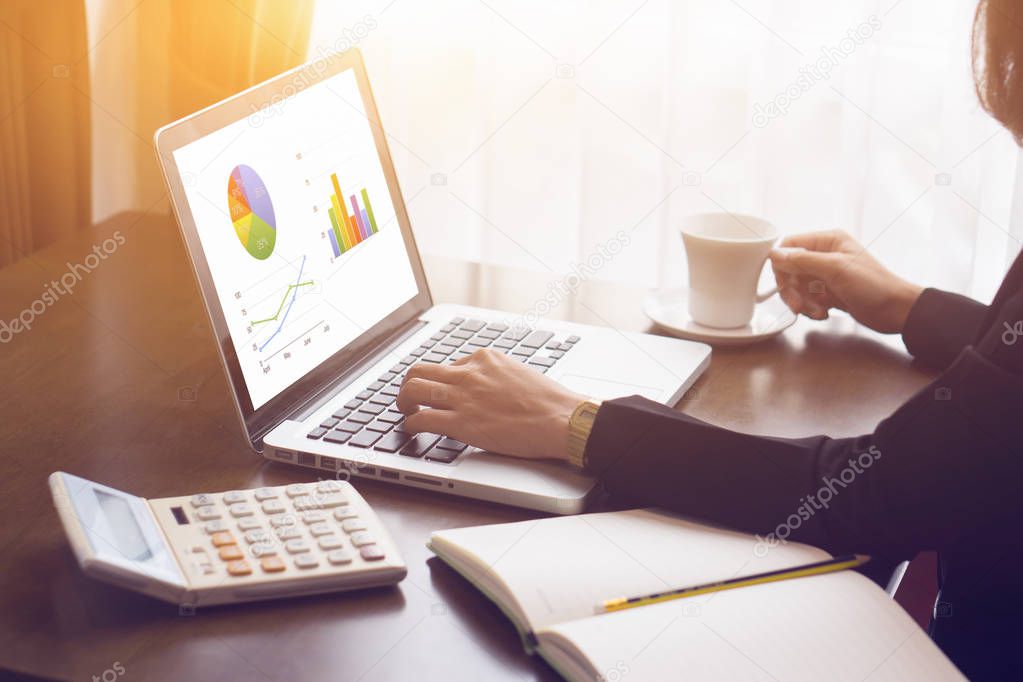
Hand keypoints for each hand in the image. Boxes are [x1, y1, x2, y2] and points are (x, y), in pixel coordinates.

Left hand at [395, 349, 585, 461]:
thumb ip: (498, 377)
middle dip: (410, 382)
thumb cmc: (551, 402)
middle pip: (421, 369)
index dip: (444, 380)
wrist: (562, 419)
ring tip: (405, 410)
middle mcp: (469, 372)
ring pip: (414, 388)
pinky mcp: (461, 422)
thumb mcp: (521, 374)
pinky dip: (411, 424)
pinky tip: (412, 429)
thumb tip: (490, 389)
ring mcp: (463, 396)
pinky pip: (422, 418)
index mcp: (486, 358)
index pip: (451, 364)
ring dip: (403, 400)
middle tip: (409, 395)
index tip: (442, 389)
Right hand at [769, 230, 922, 333]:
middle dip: (792, 290)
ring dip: (802, 302)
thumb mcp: (835, 269)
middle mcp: (824, 255)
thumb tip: (774, 254)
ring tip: (817, 311)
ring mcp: (826, 275)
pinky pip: (806, 299)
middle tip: (798, 305)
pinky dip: (810, 308)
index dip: (781, 265)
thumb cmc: (873, 285)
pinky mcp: (828, 292)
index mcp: (827, 241)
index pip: (790, 246)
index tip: (783, 283)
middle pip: (790, 270)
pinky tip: (824, 313)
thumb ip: (803, 260)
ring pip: (797, 287)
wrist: (896, 311)